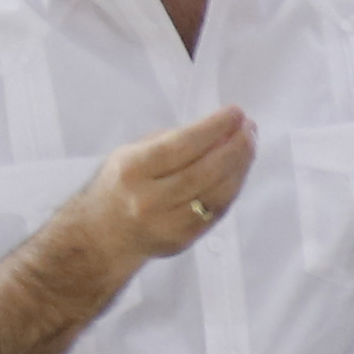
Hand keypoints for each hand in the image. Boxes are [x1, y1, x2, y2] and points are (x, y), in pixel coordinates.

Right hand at [82, 106, 255, 266]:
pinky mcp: (182, 241)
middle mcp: (148, 200)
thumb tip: (220, 130)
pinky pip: (216, 212)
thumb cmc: (121, 183)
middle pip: (203, 172)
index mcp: (133, 170)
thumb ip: (174, 140)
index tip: (235, 113)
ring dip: (240, 167)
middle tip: (249, 128)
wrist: (103, 235)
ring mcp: (166, 225)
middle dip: (234, 147)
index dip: (213, 128)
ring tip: (250, 144)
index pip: (180, 146)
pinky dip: (233, 188)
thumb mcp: (133, 152)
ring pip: (216, 194)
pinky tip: (240, 170)